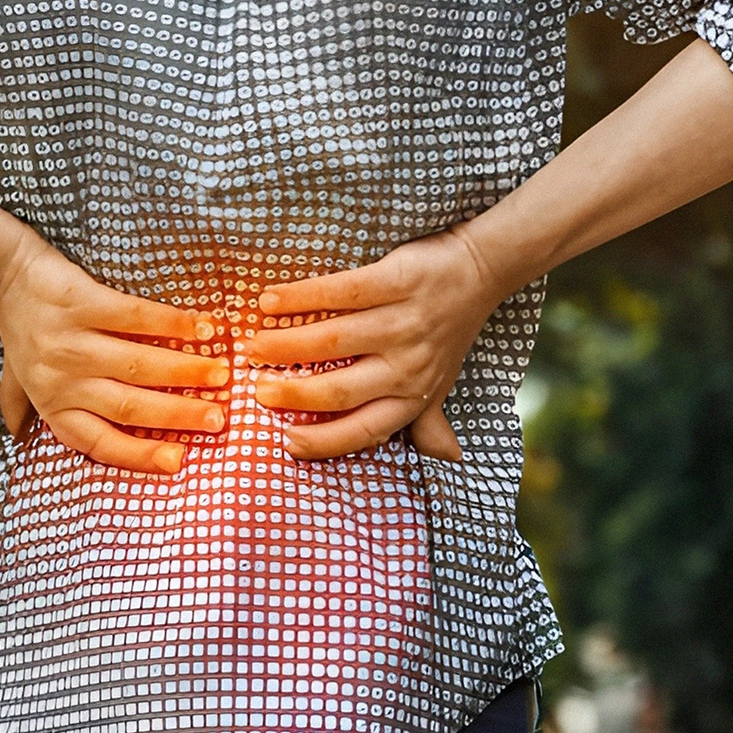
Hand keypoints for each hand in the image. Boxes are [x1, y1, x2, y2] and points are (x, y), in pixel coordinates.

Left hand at [0, 230, 229, 474]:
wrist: (5, 272)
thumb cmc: (19, 330)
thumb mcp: (15, 378)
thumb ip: (23, 409)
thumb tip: (20, 442)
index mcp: (52, 405)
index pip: (100, 442)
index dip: (140, 456)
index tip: (180, 460)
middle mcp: (62, 380)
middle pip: (129, 407)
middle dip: (179, 414)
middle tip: (218, 417)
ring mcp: (72, 341)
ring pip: (138, 365)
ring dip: (185, 371)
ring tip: (221, 373)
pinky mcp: (81, 302)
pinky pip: (134, 317)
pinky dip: (171, 323)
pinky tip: (201, 327)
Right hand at [246, 227, 509, 461]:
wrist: (478, 272)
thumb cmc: (450, 333)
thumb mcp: (441, 382)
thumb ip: (427, 420)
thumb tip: (444, 460)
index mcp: (413, 395)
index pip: (365, 431)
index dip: (323, 442)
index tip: (286, 442)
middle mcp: (408, 365)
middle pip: (339, 390)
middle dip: (293, 395)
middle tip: (258, 390)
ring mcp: (403, 322)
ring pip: (334, 340)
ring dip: (287, 345)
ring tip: (254, 346)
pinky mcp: (397, 279)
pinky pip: (342, 291)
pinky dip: (301, 297)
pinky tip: (271, 301)